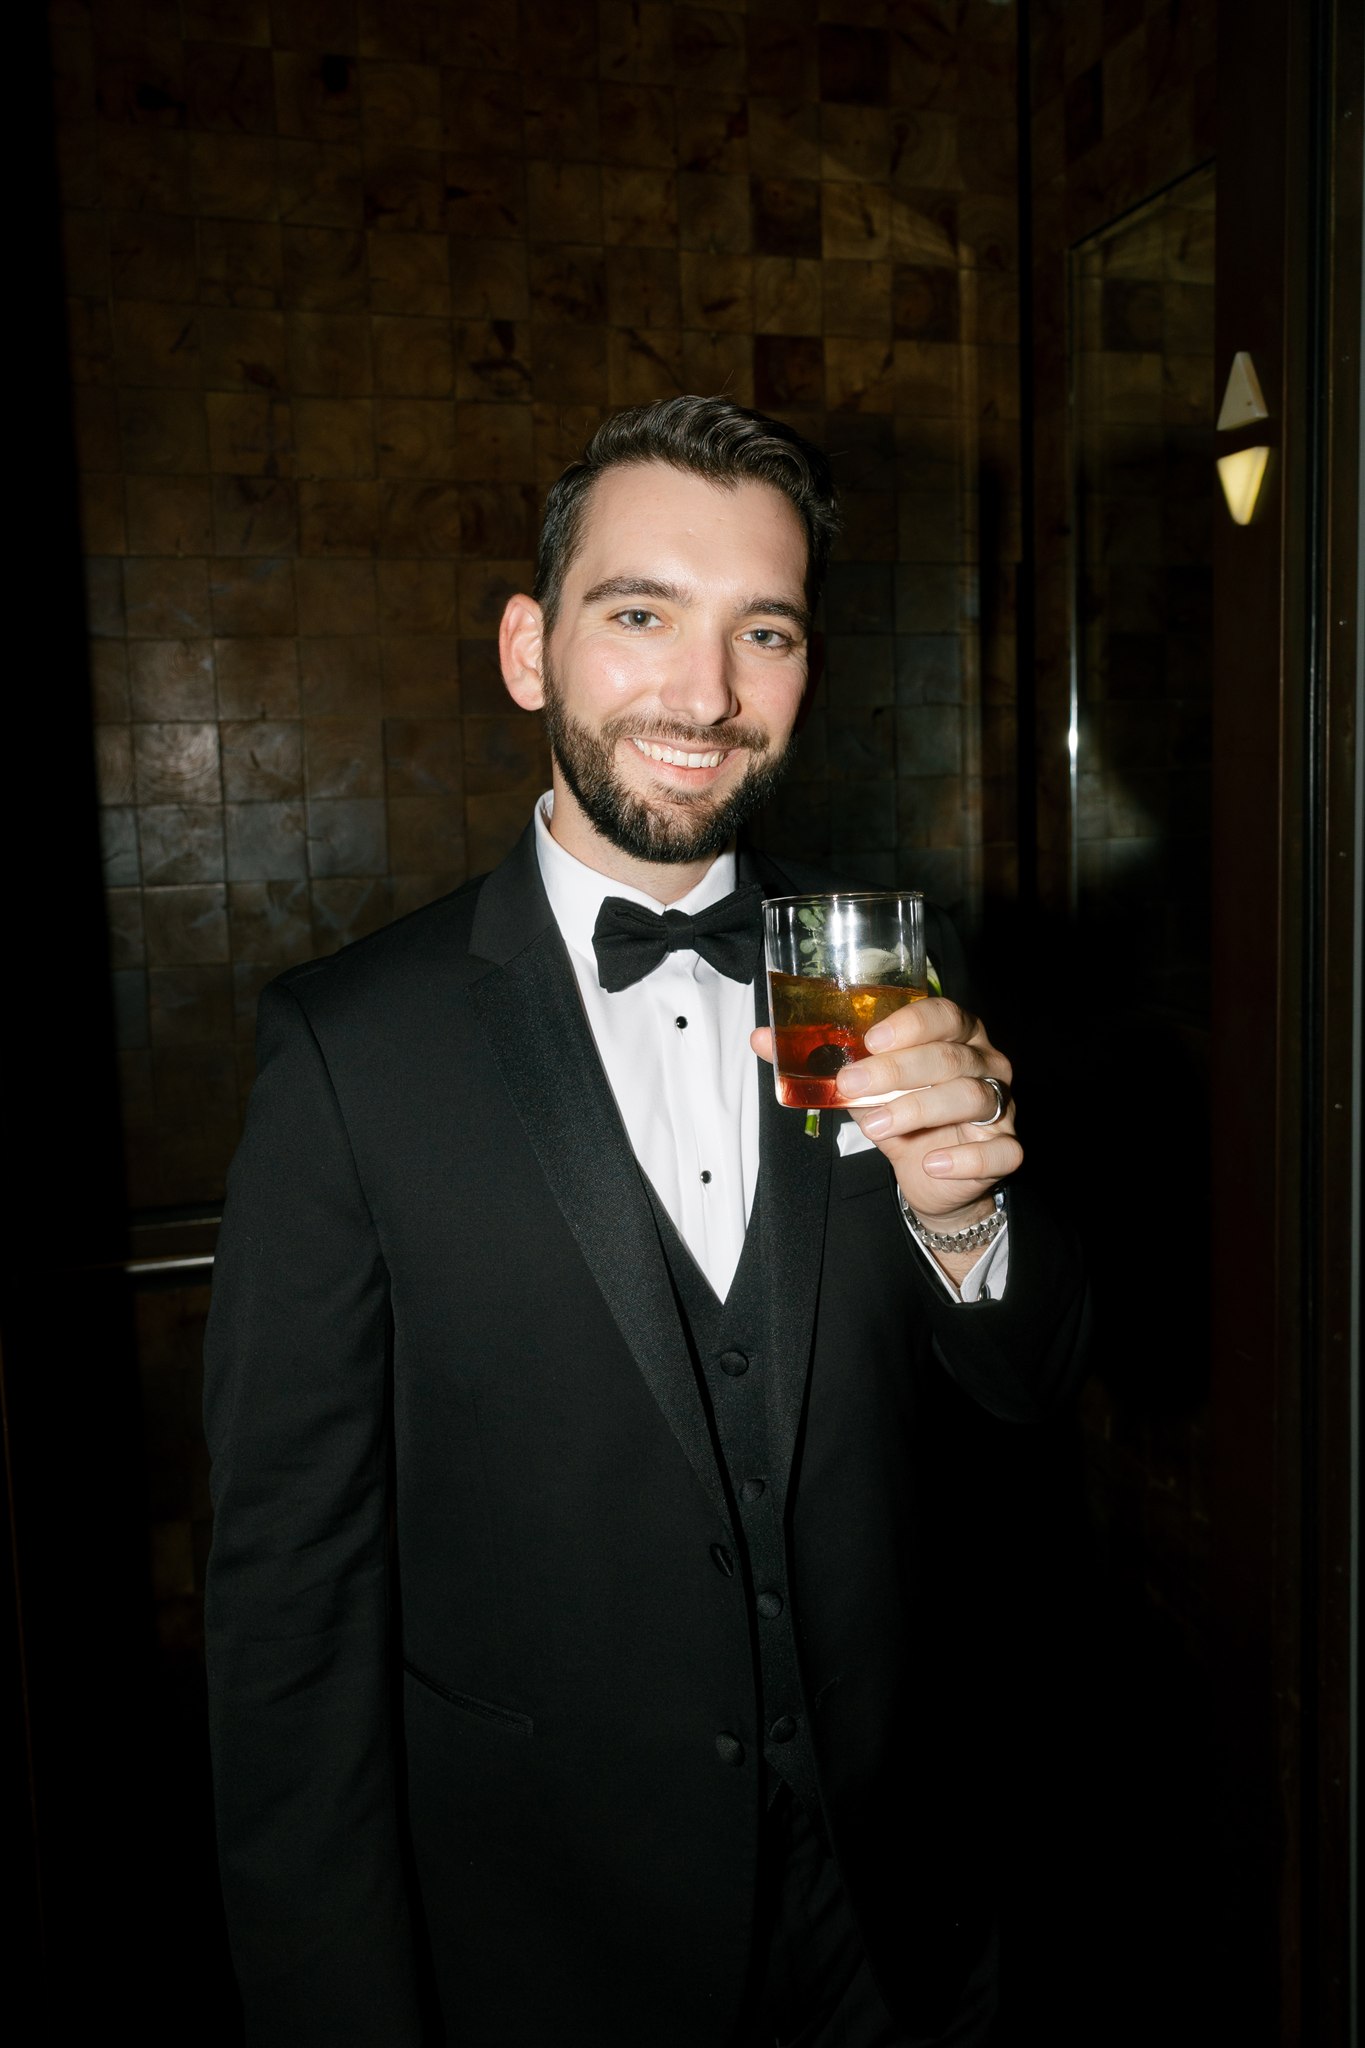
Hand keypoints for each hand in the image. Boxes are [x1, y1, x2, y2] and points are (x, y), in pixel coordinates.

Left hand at [751, 996, 1020, 1225]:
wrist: (932, 1174)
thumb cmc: (901, 1112)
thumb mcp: (861, 1086)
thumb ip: (821, 1062)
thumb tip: (762, 1039)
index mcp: (954, 1034)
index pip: (944, 1014)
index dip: (911, 1023)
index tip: (871, 1040)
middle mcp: (984, 1062)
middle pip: (950, 1056)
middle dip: (896, 1070)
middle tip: (851, 1085)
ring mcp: (1000, 1106)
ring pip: (972, 1097)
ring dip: (918, 1109)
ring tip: (875, 1125)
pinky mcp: (1005, 1149)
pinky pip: (1000, 1151)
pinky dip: (965, 1158)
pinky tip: (932, 1162)